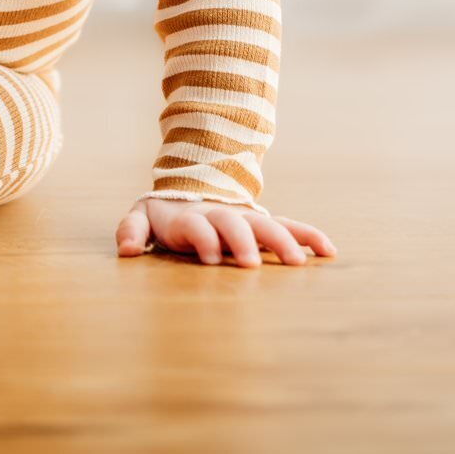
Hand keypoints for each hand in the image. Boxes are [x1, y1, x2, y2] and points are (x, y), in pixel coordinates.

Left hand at [114, 196, 337, 267]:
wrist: (192, 188)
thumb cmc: (165, 215)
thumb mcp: (143, 217)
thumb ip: (132, 230)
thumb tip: (126, 251)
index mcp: (190, 217)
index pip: (196, 226)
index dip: (203, 239)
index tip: (211, 258)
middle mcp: (222, 215)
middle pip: (234, 224)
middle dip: (242, 242)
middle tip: (250, 265)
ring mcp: (245, 218)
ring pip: (266, 224)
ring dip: (281, 241)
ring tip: (297, 262)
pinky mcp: (264, 223)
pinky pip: (290, 226)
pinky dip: (308, 235)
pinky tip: (328, 251)